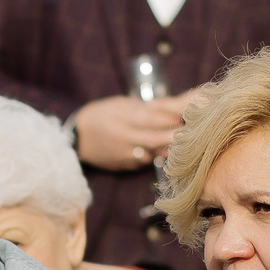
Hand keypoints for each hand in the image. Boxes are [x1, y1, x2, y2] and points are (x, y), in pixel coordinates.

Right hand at [71, 94, 192, 170]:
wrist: (77, 137)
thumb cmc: (101, 115)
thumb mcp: (119, 104)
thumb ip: (141, 109)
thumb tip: (168, 111)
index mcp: (121, 117)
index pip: (149, 119)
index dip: (168, 119)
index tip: (183, 118)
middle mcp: (122, 137)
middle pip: (153, 139)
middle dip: (174, 137)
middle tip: (191, 134)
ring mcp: (122, 153)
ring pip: (150, 153)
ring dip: (166, 149)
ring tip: (182, 145)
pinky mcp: (122, 165)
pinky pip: (142, 161)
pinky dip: (153, 156)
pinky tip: (162, 152)